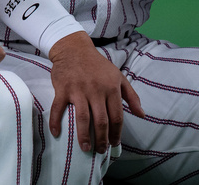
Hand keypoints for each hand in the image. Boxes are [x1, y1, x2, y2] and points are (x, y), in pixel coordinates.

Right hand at [48, 32, 143, 152]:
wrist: (73, 49)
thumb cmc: (97, 65)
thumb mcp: (118, 77)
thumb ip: (131, 96)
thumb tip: (142, 115)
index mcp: (111, 89)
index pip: (116, 116)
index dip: (116, 133)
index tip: (114, 144)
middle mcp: (96, 91)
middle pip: (101, 121)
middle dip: (102, 139)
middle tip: (100, 150)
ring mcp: (78, 90)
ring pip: (83, 118)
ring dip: (84, 136)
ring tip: (85, 148)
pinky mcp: (62, 89)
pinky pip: (58, 108)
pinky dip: (55, 121)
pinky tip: (56, 133)